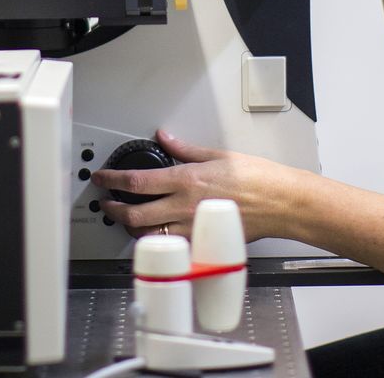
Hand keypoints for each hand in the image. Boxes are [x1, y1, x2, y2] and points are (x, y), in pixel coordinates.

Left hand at [90, 130, 306, 242]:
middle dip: (112, 210)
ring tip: (125, 219)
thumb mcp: (217, 154)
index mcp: (186, 180)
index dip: (111, 181)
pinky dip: (157, 241)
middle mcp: (185, 206)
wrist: (281, 202)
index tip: (102, 179)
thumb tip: (164, 137)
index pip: (136, 182)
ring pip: (149, 235)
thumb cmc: (258, 179)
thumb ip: (185, 149)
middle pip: (134, 214)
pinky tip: (154, 234)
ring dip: (131, 228)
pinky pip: (171, 246)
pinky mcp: (203, 243)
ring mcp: (192, 228)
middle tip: (106, 204)